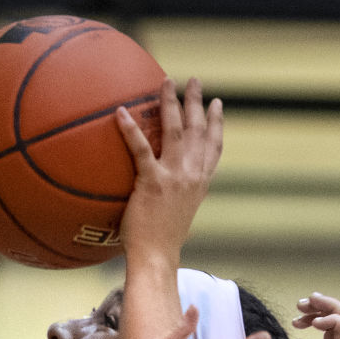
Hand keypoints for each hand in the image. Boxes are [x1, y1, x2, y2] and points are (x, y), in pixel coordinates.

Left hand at [116, 78, 222, 260]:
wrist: (157, 257)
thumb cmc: (162, 245)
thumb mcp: (179, 219)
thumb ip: (178, 202)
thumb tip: (168, 202)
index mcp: (200, 184)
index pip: (214, 148)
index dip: (217, 124)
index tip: (217, 105)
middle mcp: (192, 175)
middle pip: (199, 130)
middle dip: (197, 102)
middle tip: (194, 81)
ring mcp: (174, 177)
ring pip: (176, 130)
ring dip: (172, 102)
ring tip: (167, 82)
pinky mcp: (152, 182)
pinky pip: (141, 149)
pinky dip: (131, 129)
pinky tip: (122, 112)